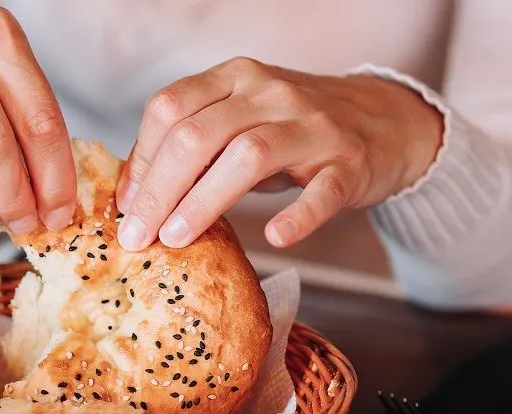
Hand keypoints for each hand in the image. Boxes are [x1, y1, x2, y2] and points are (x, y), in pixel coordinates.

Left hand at [115, 57, 443, 250]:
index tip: (126, 206)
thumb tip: (131, 196)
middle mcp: (270, 92)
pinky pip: (322, 189)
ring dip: (204, 201)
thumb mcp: (237, 122)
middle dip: (159, 189)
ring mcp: (313, 125)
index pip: (170, 108)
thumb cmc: (292, 131)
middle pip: (198, 135)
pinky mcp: (349, 162)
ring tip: (176, 238)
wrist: (384, 122)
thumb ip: (189, 148)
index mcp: (234, 78)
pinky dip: (298, 215)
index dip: (140, 159)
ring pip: (247, 155)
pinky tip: (276, 237)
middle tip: (138, 236)